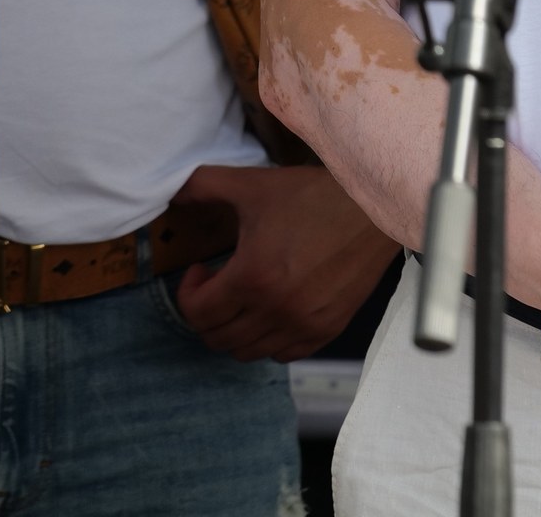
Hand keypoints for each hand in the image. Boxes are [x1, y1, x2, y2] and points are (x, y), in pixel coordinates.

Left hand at [170, 164, 397, 359]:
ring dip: (233, 327)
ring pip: (248, 352)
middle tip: (215, 283)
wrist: (371, 211)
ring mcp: (304, 325)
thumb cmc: (311, 196)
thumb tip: (169, 194)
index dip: (186, 293)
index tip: (200, 270)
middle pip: (218, 338)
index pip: (198, 314)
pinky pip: (283, 354)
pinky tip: (270, 308)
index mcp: (253, 278)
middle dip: (205, 312)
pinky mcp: (328, 331)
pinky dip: (267, 340)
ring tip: (241, 295)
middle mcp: (277, 311)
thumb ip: (201, 187)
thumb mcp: (249, 185)